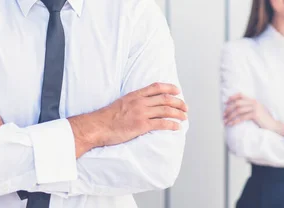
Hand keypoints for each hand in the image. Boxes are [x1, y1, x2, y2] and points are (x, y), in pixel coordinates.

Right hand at [69, 83, 187, 156]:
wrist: (97, 126)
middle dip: (178, 102)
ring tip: (184, 116)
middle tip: (185, 107)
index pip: (156, 87)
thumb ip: (132, 102)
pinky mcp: (141, 125)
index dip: (169, 88)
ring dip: (178, 113)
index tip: (177, 90)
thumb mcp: (120, 103)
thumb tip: (140, 106)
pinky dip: (171, 124)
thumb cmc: (106, 118)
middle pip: (165, 99)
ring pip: (165, 110)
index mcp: (134, 95)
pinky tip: (176, 127)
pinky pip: (161, 123)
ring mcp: (141, 113)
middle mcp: (140, 102)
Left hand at [223, 93, 283, 136]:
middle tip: (223, 115)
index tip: (226, 103)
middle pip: (237, 103)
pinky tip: (230, 124)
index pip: (241, 95)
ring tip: (225, 121)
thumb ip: (250, 108)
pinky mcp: (255, 115)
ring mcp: (255, 108)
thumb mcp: (257, 111)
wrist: (274, 125)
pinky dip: (234, 121)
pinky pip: (242, 117)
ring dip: (230, 116)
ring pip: (238, 110)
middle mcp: (254, 102)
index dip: (232, 97)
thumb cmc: (265, 120)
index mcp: (254, 101)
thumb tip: (237, 109)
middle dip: (228, 109)